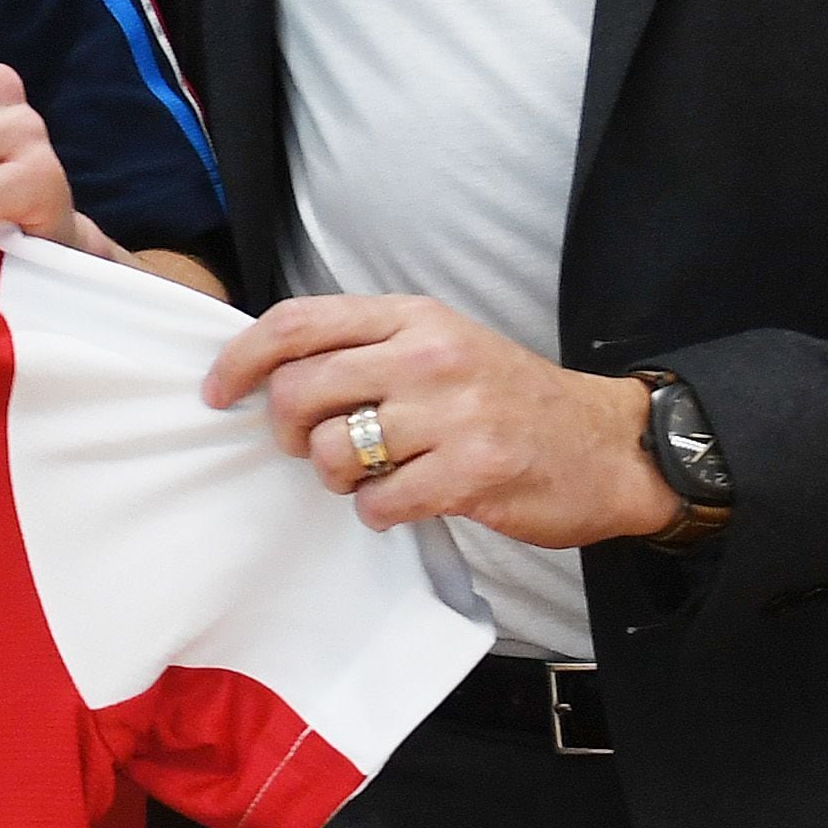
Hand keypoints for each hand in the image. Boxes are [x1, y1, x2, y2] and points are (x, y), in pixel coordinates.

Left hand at [199, 293, 677, 546]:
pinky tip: (404, 501)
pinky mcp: (473, 472)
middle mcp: (428, 355)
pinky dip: (378, 511)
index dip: (241, 360)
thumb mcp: (439, 343)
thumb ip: (365, 347)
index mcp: (412, 316)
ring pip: (331, 452)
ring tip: (373, 474)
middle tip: (307, 449)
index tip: (219, 393)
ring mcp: (452, 413)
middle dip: (286, 432)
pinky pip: (378, 502)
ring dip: (337, 477)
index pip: (296, 323)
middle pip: (300, 391)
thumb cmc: (508, 398)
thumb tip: (269, 370)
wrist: (608, 444)